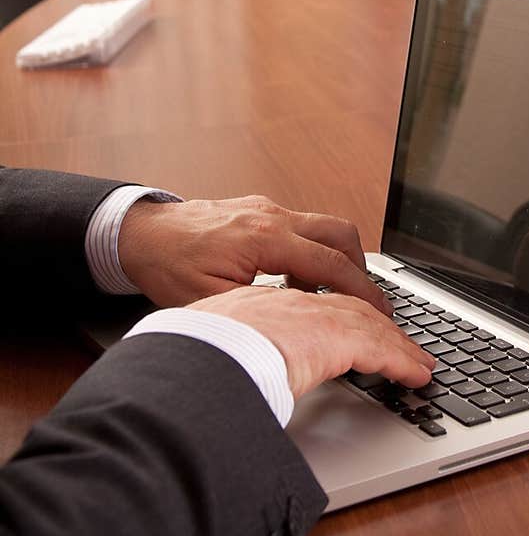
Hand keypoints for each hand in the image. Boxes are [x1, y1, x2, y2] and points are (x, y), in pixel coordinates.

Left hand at [117, 195, 392, 314]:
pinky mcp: (263, 210)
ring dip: (338, 260)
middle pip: (343, 235)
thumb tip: (297, 326)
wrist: (140, 233)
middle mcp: (273, 217)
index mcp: (264, 239)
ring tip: (330, 297)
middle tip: (367, 304)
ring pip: (327, 227)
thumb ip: (259, 311)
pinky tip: (297, 282)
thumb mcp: (210, 302)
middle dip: (362, 271)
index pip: (331, 264)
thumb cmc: (167, 266)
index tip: (382, 313)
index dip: (362, 292)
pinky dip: (313, 253)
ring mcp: (269, 209)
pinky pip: (305, 227)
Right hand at [189, 286, 434, 401]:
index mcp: (259, 306)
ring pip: (368, 324)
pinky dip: (401, 360)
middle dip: (379, 328)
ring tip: (417, 363)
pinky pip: (378, 347)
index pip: (313, 308)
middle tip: (401, 346)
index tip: (356, 335)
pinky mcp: (327, 335)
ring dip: (396, 345)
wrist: (180, 352)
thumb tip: (236, 386)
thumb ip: (232, 359)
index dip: (341, 319)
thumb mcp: (211, 353)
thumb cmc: (185, 357)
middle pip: (348, 309)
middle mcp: (287, 303)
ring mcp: (307, 314)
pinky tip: (415, 374)